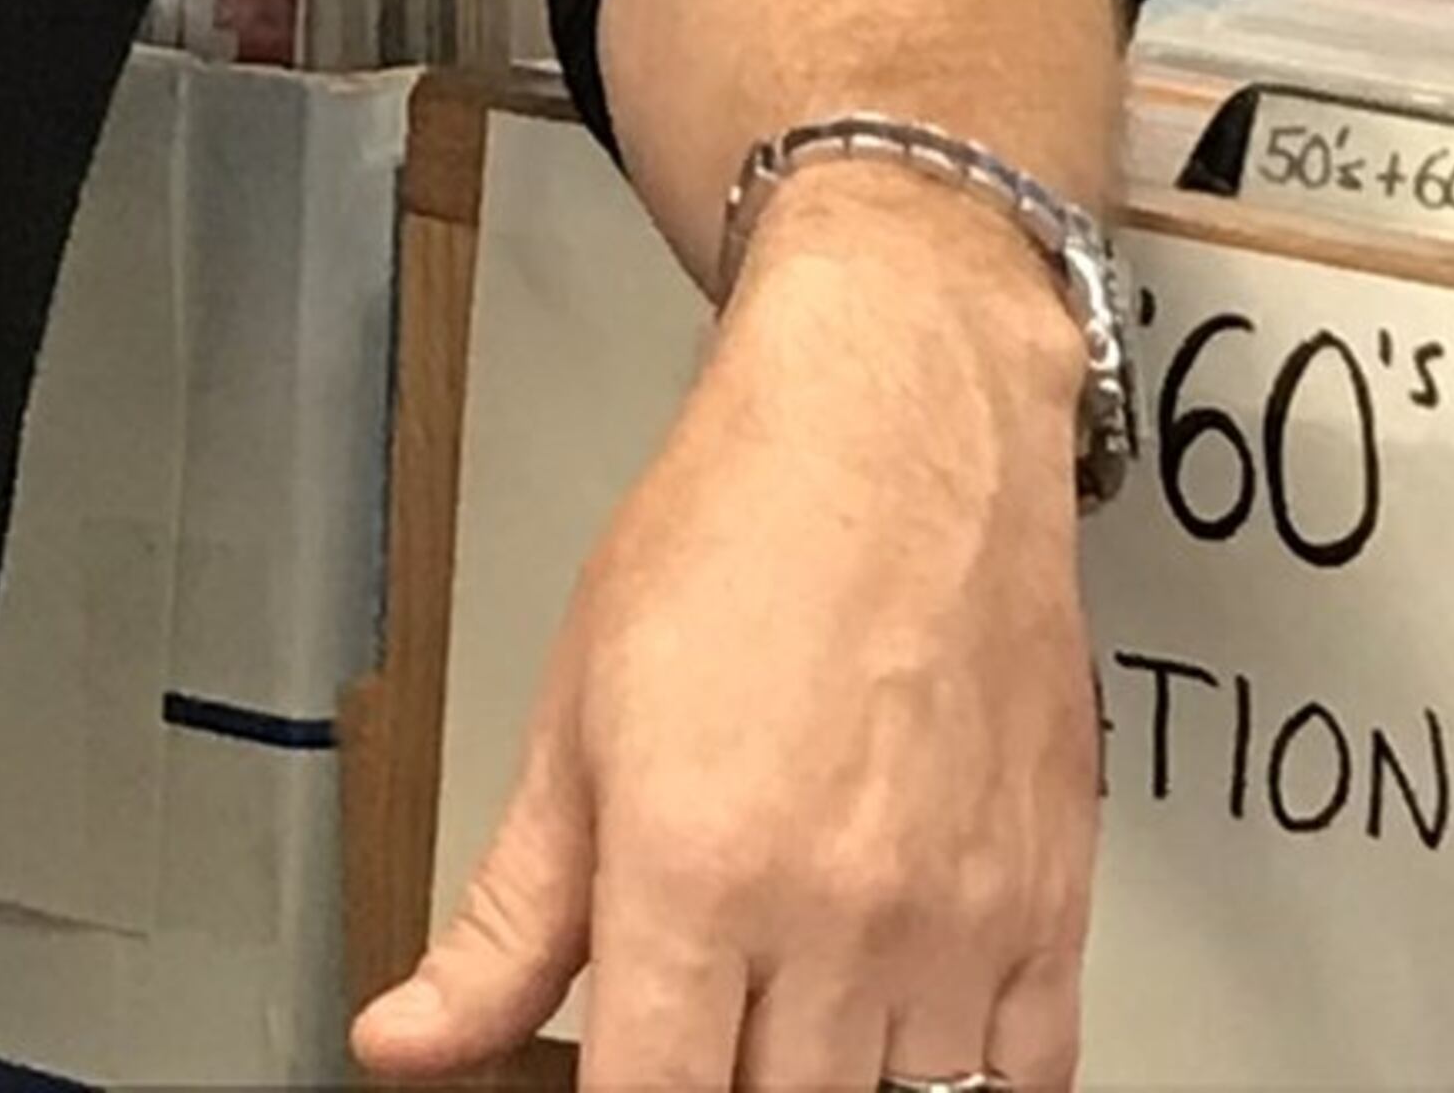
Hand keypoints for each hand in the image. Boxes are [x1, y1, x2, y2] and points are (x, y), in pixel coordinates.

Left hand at [353, 206, 1096, 1092]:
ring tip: (789, 996)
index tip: (617, 1079)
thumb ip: (504, 916)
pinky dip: (962, 1080)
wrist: (898, 425)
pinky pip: (1022, 1083)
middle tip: (703, 1008)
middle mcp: (834, 917)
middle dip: (723, 1080)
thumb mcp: (575, 716)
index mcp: (695, 871)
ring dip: (833, 1077)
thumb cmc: (734, 534)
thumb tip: (403, 1045)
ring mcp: (956, 925)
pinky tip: (901, 1019)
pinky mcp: (1050, 909)